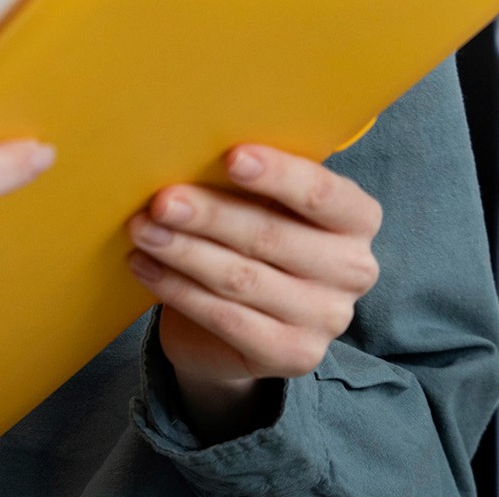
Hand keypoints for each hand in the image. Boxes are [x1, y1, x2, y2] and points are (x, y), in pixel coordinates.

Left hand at [125, 144, 382, 439]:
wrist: (244, 323)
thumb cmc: (250, 236)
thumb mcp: (262, 202)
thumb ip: (248, 178)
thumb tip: (190, 143)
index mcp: (357, 219)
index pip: (322, 193)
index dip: (278, 175)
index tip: (231, 157)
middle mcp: (353, 270)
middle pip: (272, 236)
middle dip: (210, 215)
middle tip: (161, 200)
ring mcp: (326, 318)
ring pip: (243, 279)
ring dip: (184, 251)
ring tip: (142, 230)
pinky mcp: (293, 355)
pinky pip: (226, 318)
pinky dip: (178, 290)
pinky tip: (144, 266)